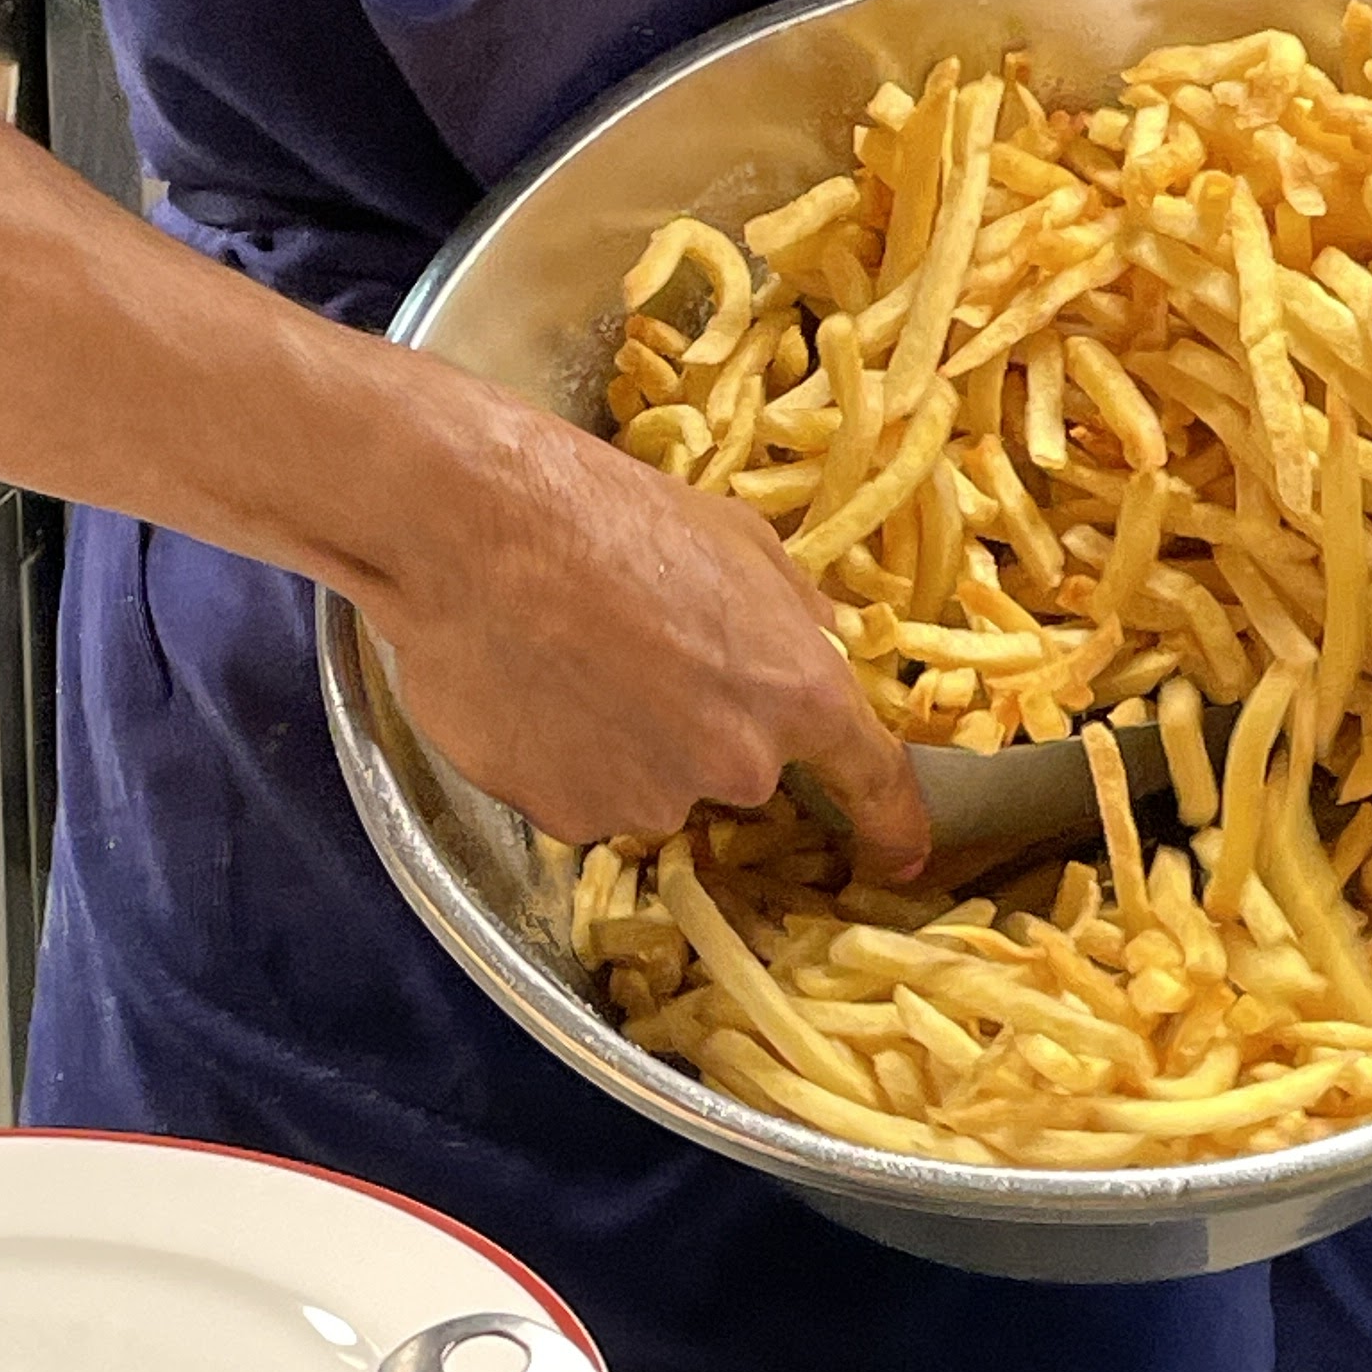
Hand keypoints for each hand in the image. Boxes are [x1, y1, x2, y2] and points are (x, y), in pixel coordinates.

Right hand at [372, 394, 930, 874]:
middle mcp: (737, 764)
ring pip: (653, 789)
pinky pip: (582, 801)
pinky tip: (531, 695)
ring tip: (567, 664)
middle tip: (638, 657)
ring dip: (625, 746)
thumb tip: (822, 645)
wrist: (473, 527)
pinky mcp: (570, 819)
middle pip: (737, 776)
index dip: (890, 826)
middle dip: (700, 729)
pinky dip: (563, 763)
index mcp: (798, 691)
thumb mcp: (734, 536)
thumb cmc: (608, 511)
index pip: (870, 781)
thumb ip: (793, 610)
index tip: (897, 860)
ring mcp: (651, 800)